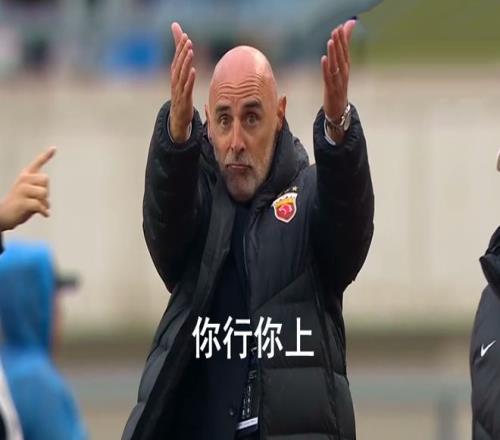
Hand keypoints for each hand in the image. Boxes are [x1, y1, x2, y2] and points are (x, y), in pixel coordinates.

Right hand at [0, 147, 55, 230]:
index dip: (46, 155)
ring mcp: (21, 190)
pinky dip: (44, 211)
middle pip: (46, 179)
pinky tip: (44, 215)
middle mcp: (23, 180)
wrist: (3, 216)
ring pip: (44, 192)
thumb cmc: (20, 205)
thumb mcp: (31, 195)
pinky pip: (40, 205)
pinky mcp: (22, 201)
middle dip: (46, 191)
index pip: (37, 163)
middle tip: (39, 200)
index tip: (54, 148)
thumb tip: (47, 199)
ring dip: (45, 202)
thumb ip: (40, 190)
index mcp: (25, 177)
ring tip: (38, 207)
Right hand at [169, 22, 195, 142]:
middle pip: (178, 64)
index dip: (180, 47)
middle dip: (182, 52)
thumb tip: (185, 53)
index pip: (177, 58)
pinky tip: (193, 71)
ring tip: (191, 52)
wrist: (178, 117)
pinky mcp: (184, 99)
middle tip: (188, 40)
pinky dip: (189, 79)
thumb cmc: (181, 95)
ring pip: (182, 74)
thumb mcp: (182, 80)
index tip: (185, 35)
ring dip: (186, 62)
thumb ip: (183, 65)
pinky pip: (187, 88)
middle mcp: (175, 81)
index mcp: (175, 75)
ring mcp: (179, 90)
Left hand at [321, 20, 355, 141]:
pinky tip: (324, 60)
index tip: (341, 26)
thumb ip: (341, 55)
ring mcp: (338, 82)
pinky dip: (326, 69)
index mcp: (346, 68)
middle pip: (341, 56)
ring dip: (333, 54)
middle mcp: (344, 74)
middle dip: (339, 43)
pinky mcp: (331, 90)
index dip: (343, 39)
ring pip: (336, 66)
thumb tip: (343, 47)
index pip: (345, 51)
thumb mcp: (341, 70)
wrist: (338, 110)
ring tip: (331, 42)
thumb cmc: (338, 88)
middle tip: (336, 30)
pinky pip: (328, 78)